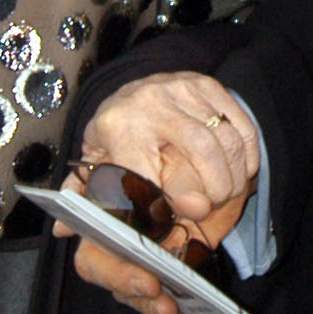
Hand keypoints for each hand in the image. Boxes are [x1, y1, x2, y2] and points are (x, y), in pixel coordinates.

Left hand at [70, 72, 258, 313]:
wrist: (130, 94)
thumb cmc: (114, 138)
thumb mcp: (95, 163)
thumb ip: (86, 196)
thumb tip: (65, 229)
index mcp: (116, 126)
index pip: (146, 167)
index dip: (170, 197)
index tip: (188, 215)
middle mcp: (150, 101)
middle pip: (199, 148)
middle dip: (215, 185)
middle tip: (215, 206)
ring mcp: (182, 88)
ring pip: (223, 136)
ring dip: (233, 172)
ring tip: (228, 193)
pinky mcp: (207, 84)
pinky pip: (238, 122)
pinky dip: (246, 152)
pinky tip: (242, 172)